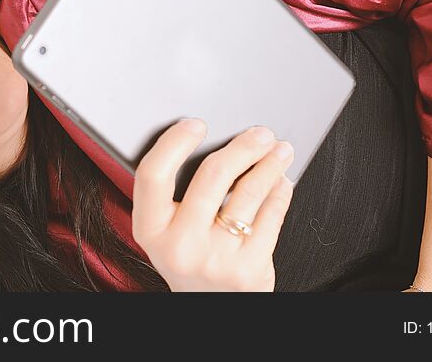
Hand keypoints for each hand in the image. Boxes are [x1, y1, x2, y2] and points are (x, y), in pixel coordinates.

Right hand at [132, 120, 293, 290]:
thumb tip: (214, 142)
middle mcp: (180, 246)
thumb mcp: (166, 231)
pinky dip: (280, 192)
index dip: (175, 142)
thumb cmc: (190, 258)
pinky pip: (271, 216)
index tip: (195, 124)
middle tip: (259, 134)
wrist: (210, 307)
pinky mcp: (248, 269)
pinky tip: (281, 181)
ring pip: (249, 192)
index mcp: (150, 230)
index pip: (153, 174)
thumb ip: (174, 194)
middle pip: (212, 175)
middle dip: (242, 147)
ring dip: (269, 164)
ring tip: (278, 151)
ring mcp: (216, 259)